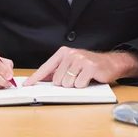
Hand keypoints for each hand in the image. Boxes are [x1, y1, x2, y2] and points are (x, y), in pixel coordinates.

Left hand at [23, 47, 137, 87]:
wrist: (110, 63)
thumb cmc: (89, 65)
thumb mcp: (71, 64)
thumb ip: (57, 70)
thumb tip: (41, 79)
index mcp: (63, 53)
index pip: (46, 67)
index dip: (36, 77)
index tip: (27, 84)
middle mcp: (71, 54)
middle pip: (57, 80)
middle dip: (65, 83)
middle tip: (75, 78)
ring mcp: (80, 60)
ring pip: (67, 83)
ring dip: (74, 85)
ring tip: (82, 78)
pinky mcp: (89, 67)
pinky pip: (79, 84)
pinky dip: (83, 86)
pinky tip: (88, 79)